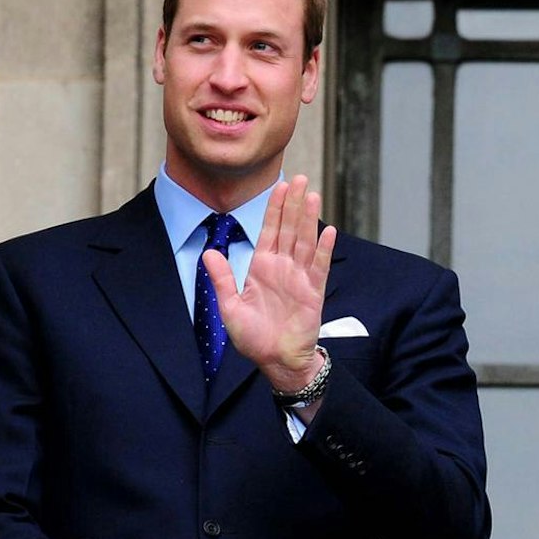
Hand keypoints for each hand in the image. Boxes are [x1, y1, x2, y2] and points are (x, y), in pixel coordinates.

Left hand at [202, 175, 336, 393]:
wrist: (275, 360)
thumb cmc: (253, 338)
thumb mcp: (229, 307)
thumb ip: (222, 278)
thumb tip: (210, 252)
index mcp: (262, 268)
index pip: (269, 231)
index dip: (274, 208)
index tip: (279, 186)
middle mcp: (282, 268)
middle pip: (289, 228)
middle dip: (293, 203)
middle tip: (299, 178)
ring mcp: (299, 278)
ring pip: (304, 241)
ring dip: (308, 218)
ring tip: (312, 195)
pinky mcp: (313, 292)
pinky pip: (319, 266)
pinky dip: (324, 248)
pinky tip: (328, 231)